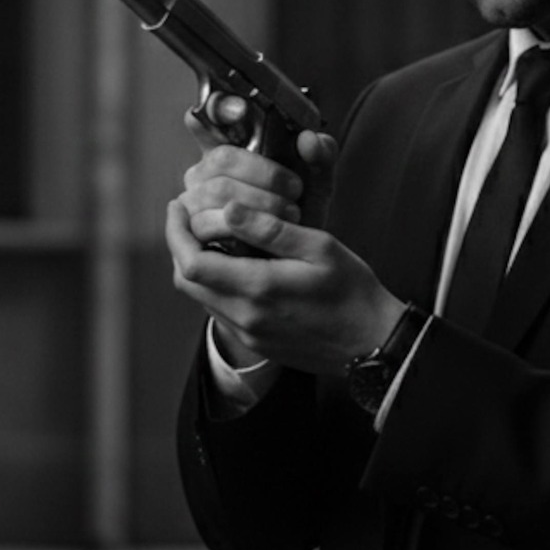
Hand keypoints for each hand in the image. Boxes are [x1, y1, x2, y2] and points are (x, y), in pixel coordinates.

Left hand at [168, 103, 402, 373]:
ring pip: (200, 297)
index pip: (192, 262)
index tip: (178, 206)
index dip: (176, 232)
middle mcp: (245, 316)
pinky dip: (214, 283)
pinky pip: (219, 310)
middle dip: (178, 246)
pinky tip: (232, 264)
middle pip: (186, 281)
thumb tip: (228, 209)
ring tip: (206, 235)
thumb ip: (270, 230)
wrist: (373, 342)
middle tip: (186, 217)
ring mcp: (248, 334)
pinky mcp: (256, 343)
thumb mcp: (319, 247)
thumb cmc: (352, 290)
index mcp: (259, 288)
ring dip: (195, 265)